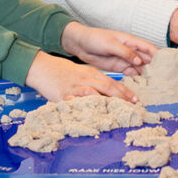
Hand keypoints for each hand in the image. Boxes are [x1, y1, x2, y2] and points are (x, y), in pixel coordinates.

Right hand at [24, 51, 138, 102]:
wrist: (42, 67)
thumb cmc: (62, 71)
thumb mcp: (81, 74)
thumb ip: (93, 83)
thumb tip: (105, 94)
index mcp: (91, 74)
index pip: (112, 82)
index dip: (124, 91)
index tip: (135, 99)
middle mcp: (86, 79)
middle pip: (107, 87)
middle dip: (122, 96)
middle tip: (133, 104)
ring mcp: (75, 86)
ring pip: (94, 92)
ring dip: (106, 101)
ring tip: (117, 109)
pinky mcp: (63, 94)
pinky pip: (75, 99)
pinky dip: (84, 104)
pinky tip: (91, 111)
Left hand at [60, 22, 155, 75]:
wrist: (80, 44)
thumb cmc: (95, 38)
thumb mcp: (111, 44)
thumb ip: (125, 52)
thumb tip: (139, 61)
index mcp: (130, 41)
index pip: (148, 48)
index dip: (158, 54)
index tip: (166, 63)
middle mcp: (130, 51)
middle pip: (146, 59)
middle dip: (155, 67)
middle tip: (162, 77)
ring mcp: (125, 59)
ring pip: (139, 67)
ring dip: (146, 74)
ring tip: (154, 83)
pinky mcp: (118, 67)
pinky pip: (130, 73)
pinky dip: (136, 78)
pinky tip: (141, 84)